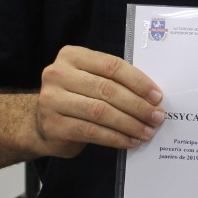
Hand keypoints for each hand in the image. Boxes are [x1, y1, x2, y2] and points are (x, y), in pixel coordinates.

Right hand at [34, 45, 164, 157]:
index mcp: (72, 56)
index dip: (138, 81)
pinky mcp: (54, 125)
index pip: (112, 66)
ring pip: (101, 112)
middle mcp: (58, 74)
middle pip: (108, 89)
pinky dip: (115, 137)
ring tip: (147, 131)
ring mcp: (53, 100)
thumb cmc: (76, 97)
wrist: (40, 123)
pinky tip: (130, 141)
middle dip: (138, 105)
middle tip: (157, 117)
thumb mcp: (90, 79)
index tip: (157, 96)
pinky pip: (92, 131)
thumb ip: (114, 80)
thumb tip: (152, 96)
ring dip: (129, 124)